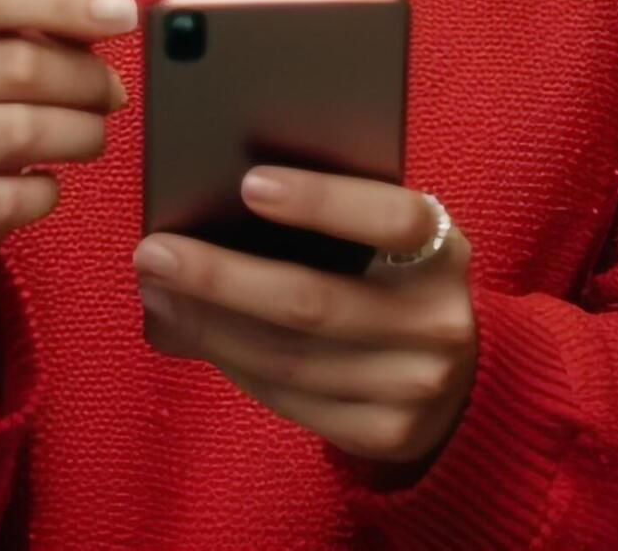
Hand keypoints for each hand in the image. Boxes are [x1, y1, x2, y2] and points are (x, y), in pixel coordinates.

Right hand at [0, 0, 137, 270]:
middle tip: (112, 93)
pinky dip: (44, 193)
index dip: (61, 0)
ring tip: (91, 134)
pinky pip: (3, 199)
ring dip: (77, 134)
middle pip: (11, 64)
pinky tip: (48, 182)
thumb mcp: (9, 36)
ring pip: (14, 132)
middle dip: (84, 79)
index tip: (125, 15)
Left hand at [133, 166, 477, 473]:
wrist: (463, 380)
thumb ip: (332, 221)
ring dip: (207, 326)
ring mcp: (415, 386)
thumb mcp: (390, 245)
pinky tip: (192, 335)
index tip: (248, 184)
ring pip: (287, 358)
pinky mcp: (386, 433)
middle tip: (153, 252)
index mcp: (444, 253)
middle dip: (220, 277)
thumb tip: (211, 205)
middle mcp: (438, 322)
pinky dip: (231, 363)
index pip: (391, 219)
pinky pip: (288, 399)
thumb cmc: (398, 284)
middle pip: (313, 302)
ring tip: (156, 294)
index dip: (322, 200)